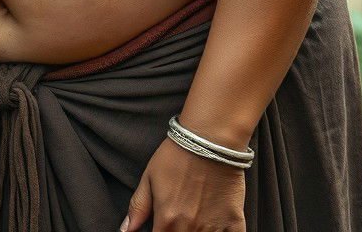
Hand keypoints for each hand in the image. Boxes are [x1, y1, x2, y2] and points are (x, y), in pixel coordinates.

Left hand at [123, 139, 245, 231]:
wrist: (209, 139)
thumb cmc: (177, 155)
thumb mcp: (149, 177)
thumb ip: (138, 208)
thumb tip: (126, 230)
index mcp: (168, 220)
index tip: (162, 227)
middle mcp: (190, 229)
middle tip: (179, 218)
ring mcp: (214, 228)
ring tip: (195, 220)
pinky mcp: (235, 223)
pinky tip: (215, 227)